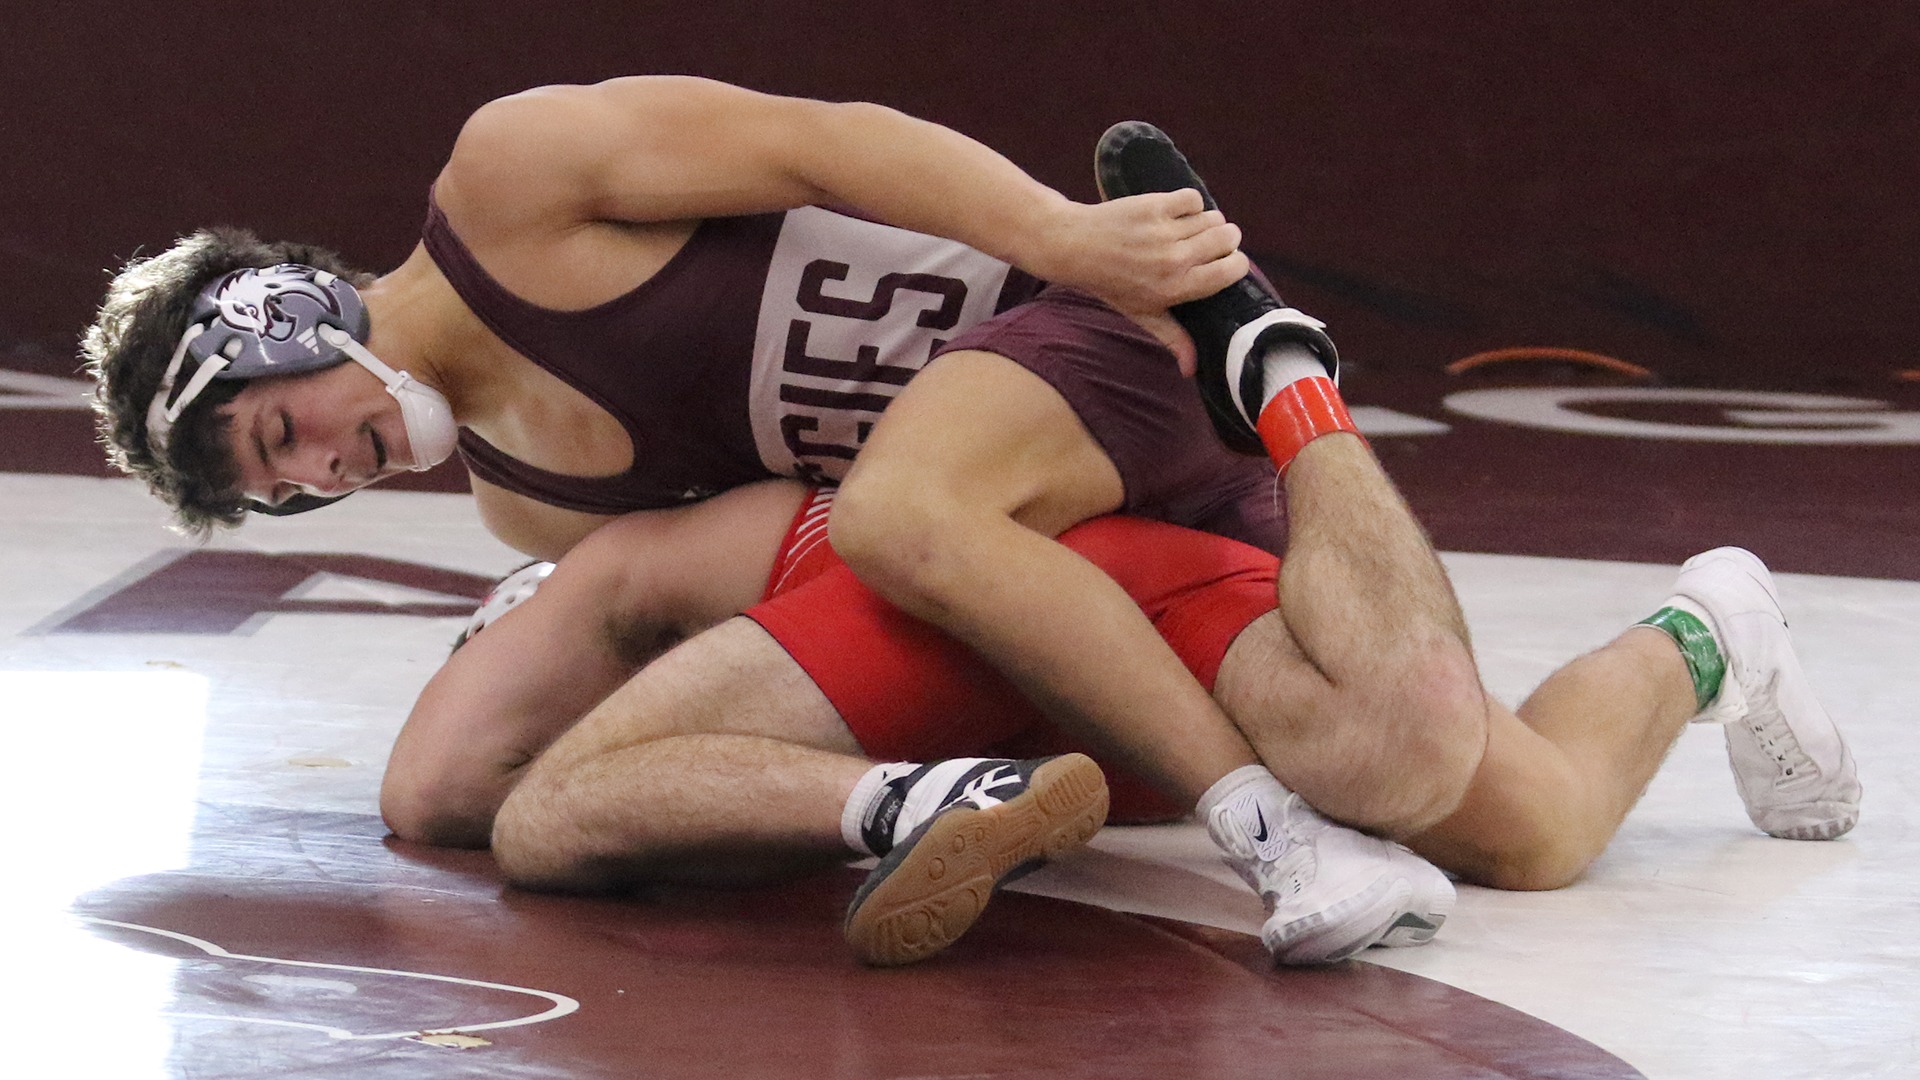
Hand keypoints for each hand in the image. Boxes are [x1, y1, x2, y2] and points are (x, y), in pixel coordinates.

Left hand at [1029, 189, 1247, 317]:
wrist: (1075, 247)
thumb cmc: (1110, 283)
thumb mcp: (1141, 314)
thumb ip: (1172, 337)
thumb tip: (1192, 369)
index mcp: (1177, 287)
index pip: (1232, 269)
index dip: (1234, 263)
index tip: (1222, 263)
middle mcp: (1175, 260)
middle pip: (1229, 238)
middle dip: (1225, 239)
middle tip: (1208, 243)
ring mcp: (1165, 231)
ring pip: (1213, 217)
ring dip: (1207, 221)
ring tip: (1190, 229)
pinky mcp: (1155, 205)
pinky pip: (1193, 198)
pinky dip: (1189, 203)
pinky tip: (1176, 212)